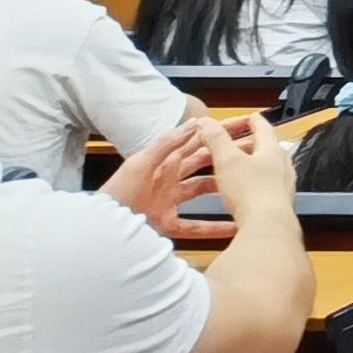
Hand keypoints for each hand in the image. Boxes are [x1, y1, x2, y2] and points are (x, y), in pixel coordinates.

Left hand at [101, 118, 233, 241]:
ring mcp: (169, 202)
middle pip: (204, 163)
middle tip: (253, 151)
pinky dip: (214, 228)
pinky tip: (232, 228)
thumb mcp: (141, 162)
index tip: (240, 127)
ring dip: (224, 186)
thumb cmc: (117, 192)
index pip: (195, 143)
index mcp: (163, 163)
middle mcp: (169, 180)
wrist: (99, 226)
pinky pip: (196, 226)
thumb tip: (194, 124)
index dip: (215, 135)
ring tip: (246, 182)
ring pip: (203, 190)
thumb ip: (168, 144)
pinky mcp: (168, 224)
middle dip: (226, 155)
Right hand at [197, 112, 302, 228]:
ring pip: (267, 167)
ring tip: (235, 166)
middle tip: (234, 143)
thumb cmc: (250, 191)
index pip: (263, 126)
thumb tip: (206, 122)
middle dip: (249, 143)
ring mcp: (284, 184)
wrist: (267, 226)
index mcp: (272, 150)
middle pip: (266, 148)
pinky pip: (266, 186)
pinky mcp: (279, 202)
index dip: (250, 120)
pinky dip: (253, 182)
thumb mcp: (227, 160)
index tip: (247, 117)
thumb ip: (216, 139)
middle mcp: (283, 165)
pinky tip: (242, 191)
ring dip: (250, 164)